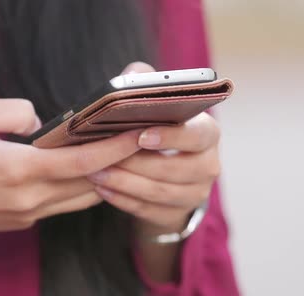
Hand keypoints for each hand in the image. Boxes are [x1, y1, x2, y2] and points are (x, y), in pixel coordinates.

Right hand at [0, 98, 141, 235]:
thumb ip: (14, 111)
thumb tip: (42, 123)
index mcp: (18, 170)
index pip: (82, 161)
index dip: (115, 148)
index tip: (138, 135)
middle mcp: (30, 199)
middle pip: (90, 183)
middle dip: (117, 163)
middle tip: (135, 141)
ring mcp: (28, 214)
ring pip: (81, 199)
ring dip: (101, 178)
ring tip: (115, 154)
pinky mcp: (22, 221)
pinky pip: (62, 205)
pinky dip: (79, 188)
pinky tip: (81, 170)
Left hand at [86, 63, 220, 234]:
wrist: (167, 171)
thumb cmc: (157, 128)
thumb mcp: (157, 103)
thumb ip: (146, 83)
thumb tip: (133, 74)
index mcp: (208, 133)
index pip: (198, 135)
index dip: (171, 137)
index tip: (140, 136)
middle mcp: (209, 165)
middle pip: (175, 169)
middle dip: (136, 164)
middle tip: (102, 157)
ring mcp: (195, 193)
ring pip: (159, 192)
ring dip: (124, 183)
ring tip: (94, 173)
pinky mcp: (176, 213)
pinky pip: (148, 211)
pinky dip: (123, 200)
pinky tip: (102, 189)